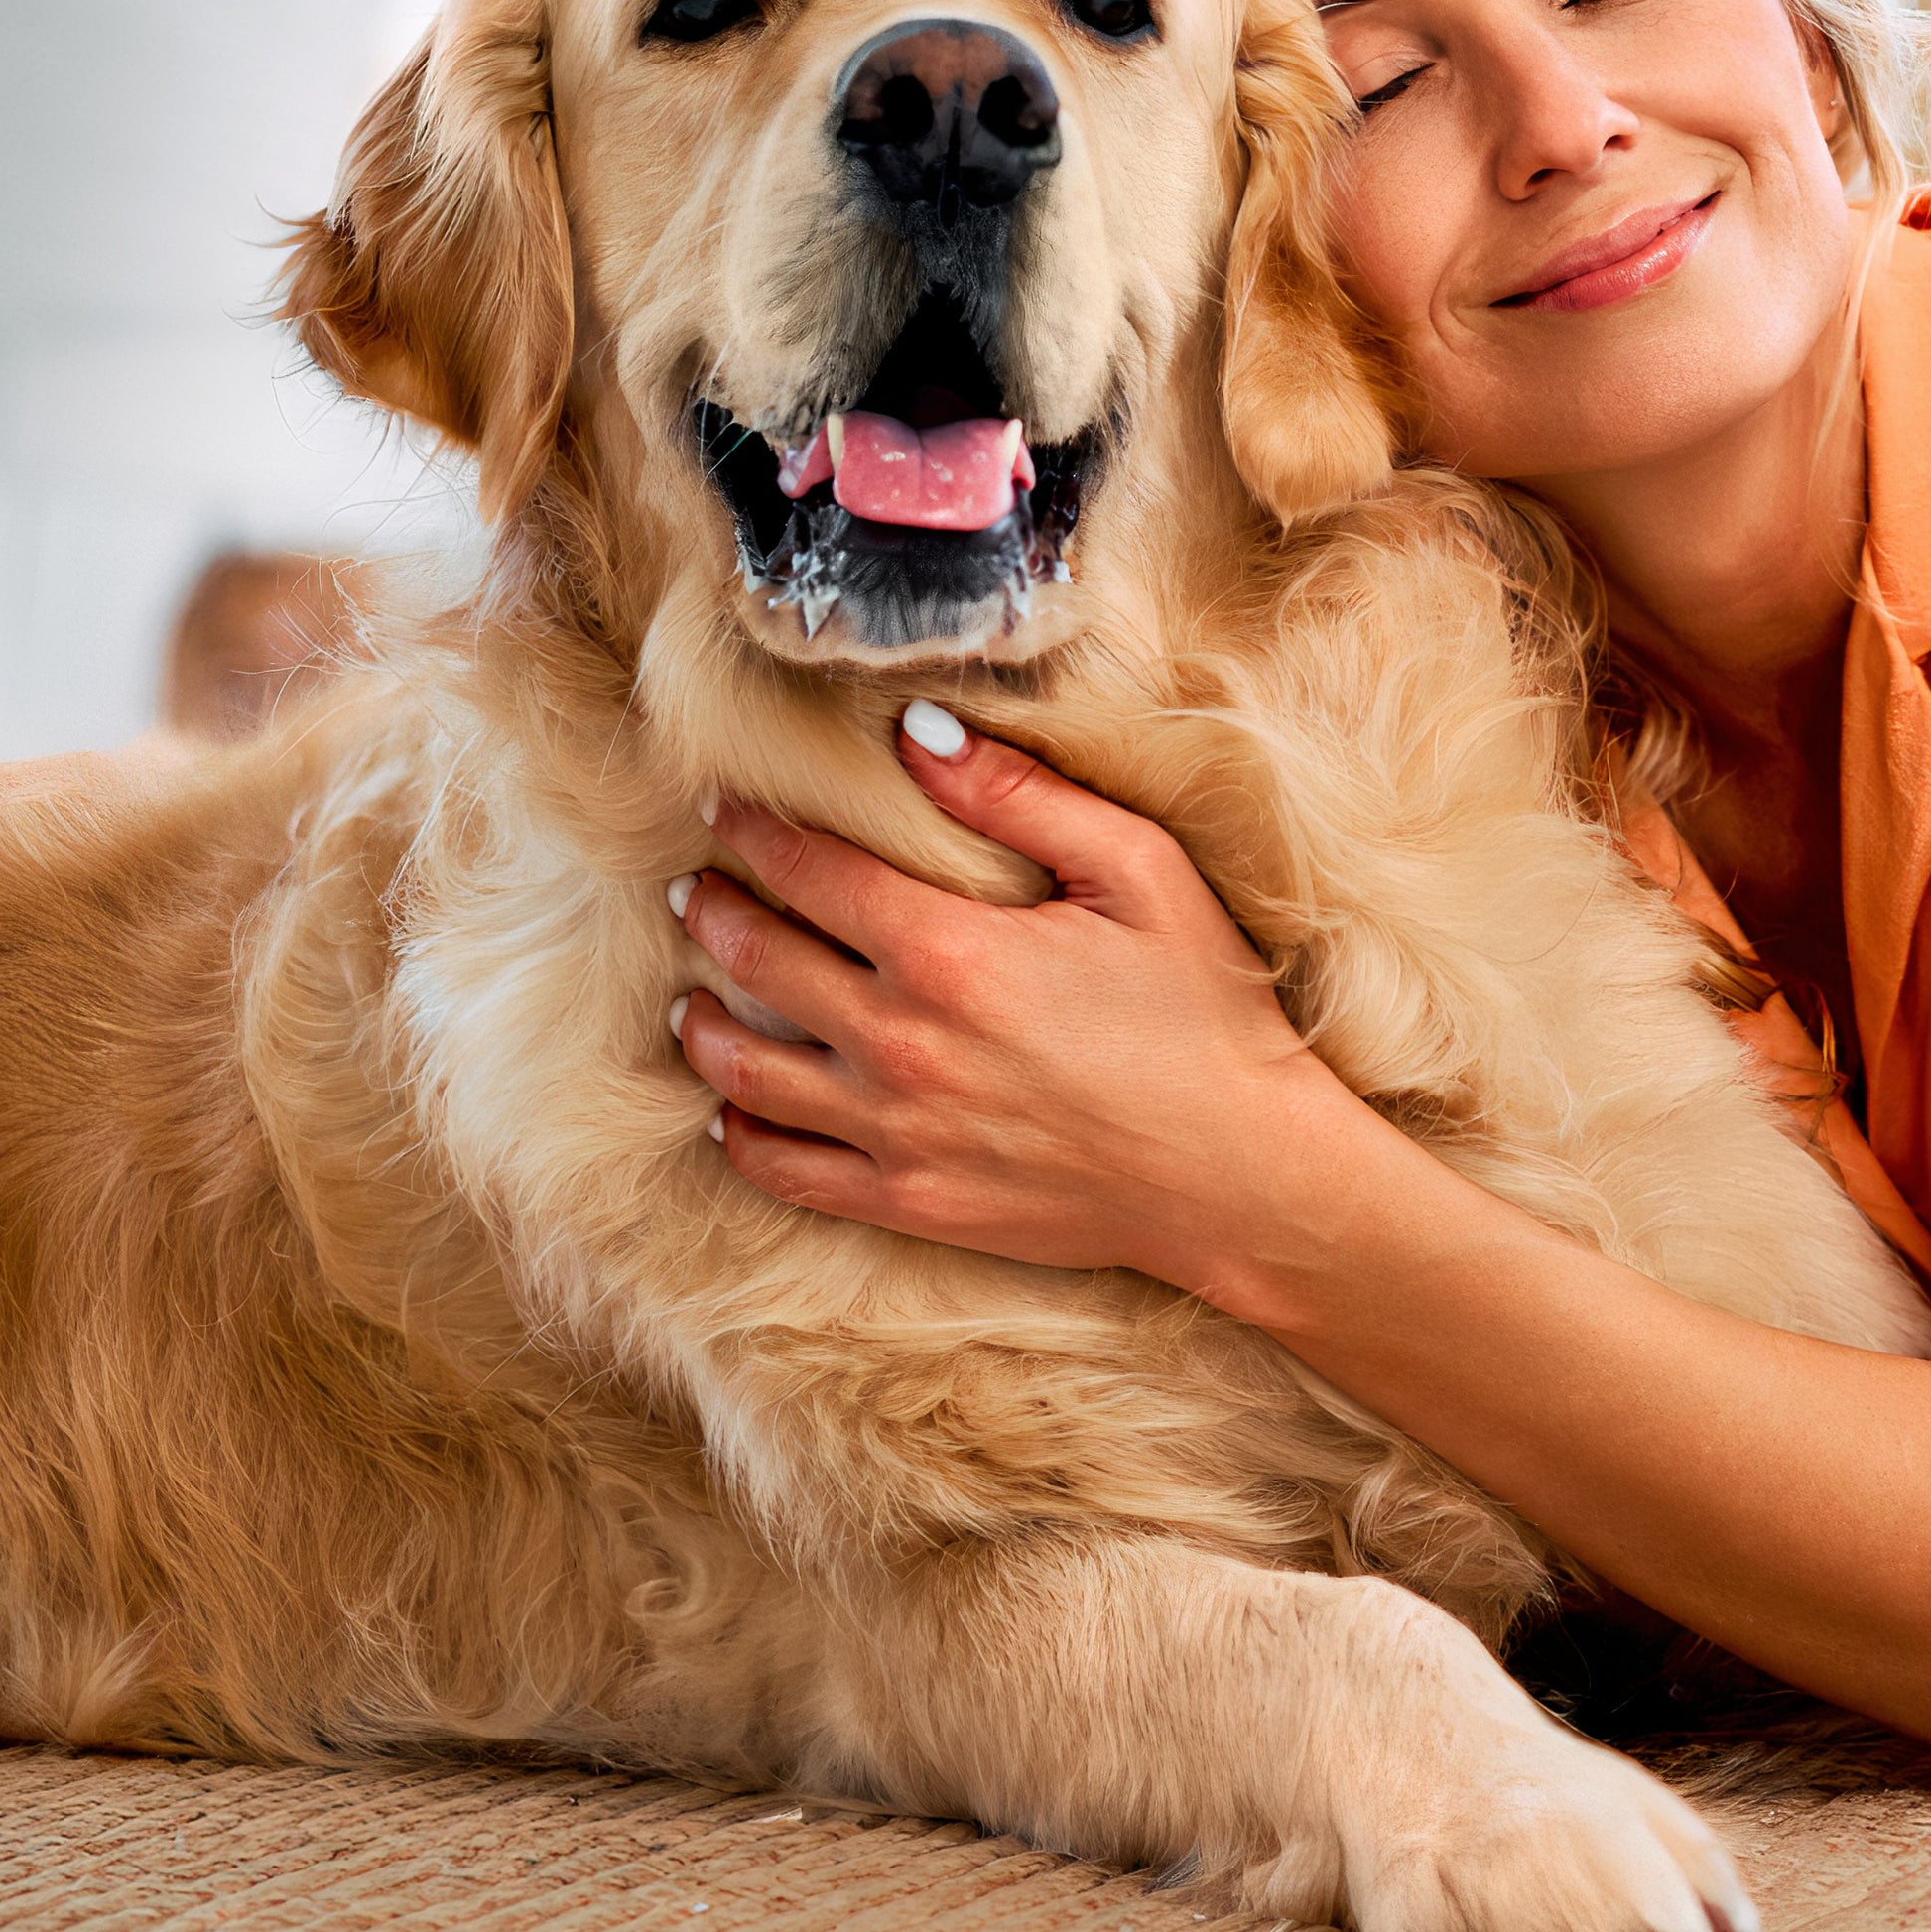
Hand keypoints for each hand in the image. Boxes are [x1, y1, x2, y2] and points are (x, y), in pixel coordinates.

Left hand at [669, 708, 1378, 1292]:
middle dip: (715, 913)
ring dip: (702, 1026)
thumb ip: (1021, 796)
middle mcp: (902, 1043)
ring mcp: (897, 1132)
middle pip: (759, 962)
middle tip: (694, 889)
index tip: (722, 805)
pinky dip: (742, 1134)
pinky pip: (786, 1169)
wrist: (1241, 1176)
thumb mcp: (1139, 873)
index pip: (813, 872)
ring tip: (689, 998)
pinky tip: (733, 1108)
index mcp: (951, 951)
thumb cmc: (1205, 1014)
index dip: (756, 830)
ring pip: (749, 1073)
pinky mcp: (910, 1201)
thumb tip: (915, 731)